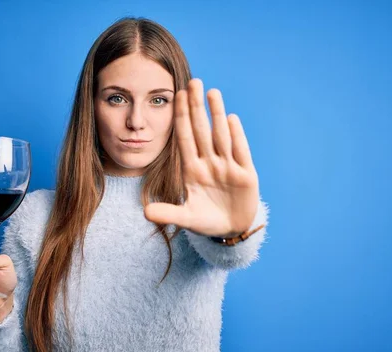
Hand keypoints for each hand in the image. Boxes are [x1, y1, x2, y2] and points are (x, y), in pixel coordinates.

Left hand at [144, 78, 258, 237]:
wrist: (231, 230)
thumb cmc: (206, 221)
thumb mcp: (186, 218)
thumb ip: (168, 213)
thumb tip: (145, 213)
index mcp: (192, 170)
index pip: (185, 138)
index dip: (181, 118)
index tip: (176, 96)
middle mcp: (210, 163)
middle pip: (202, 130)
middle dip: (197, 107)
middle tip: (193, 81)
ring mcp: (228, 167)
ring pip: (221, 136)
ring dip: (216, 114)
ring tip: (211, 92)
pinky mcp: (246, 175)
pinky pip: (240, 152)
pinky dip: (236, 136)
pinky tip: (231, 118)